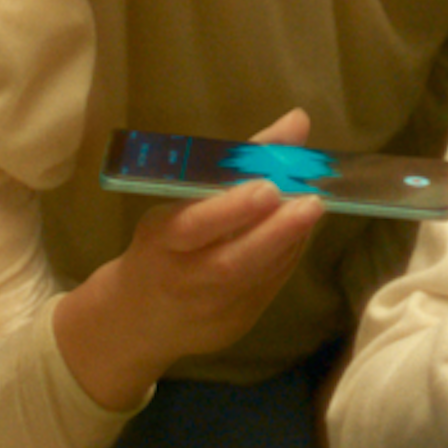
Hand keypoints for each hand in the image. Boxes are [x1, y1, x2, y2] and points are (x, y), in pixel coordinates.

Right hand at [55, 108, 327, 410]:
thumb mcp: (182, 200)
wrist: (136, 320)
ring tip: (311, 208)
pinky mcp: (234, 326)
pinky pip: (268, 288)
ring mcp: (209, 310)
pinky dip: (288, 256)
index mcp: (160, 242)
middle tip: (312, 202)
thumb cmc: (162, 246)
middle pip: (231, 262)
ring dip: (290, 239)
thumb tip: (298, 120)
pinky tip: (298, 233)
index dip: (232, 208)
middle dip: (276, 231)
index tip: (269, 187)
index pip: (193, 227)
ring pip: (258, 276)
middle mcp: (183, 280)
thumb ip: (242, 160)